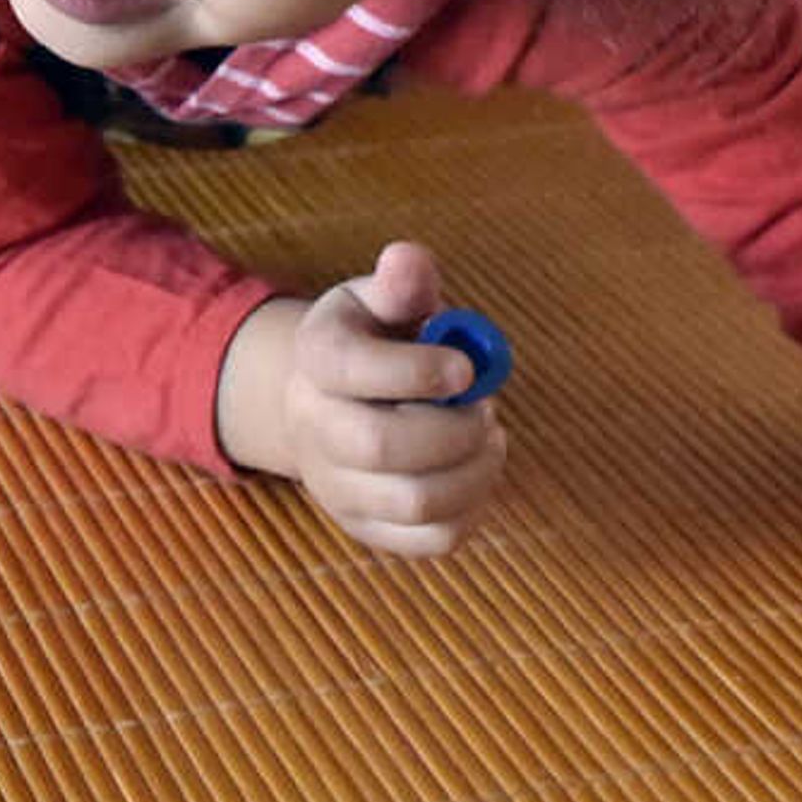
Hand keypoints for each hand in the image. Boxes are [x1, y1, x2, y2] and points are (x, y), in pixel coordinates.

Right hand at [214, 240, 506, 557]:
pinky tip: (476, 471)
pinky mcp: (368, 528)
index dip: (418, 371)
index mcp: (316, 357)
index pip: (352, 370)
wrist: (333, 400)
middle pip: (381, 447)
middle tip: (485, 410)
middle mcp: (313, 428)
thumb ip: (403, 282)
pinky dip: (472, 510)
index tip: (467, 368)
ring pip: (414, 503)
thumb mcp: (383, 298)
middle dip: (454, 430)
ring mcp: (336, 487)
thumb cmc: (376, 339)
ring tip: (488, 438)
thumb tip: (409, 261)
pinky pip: (430, 541)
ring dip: (473, 471)